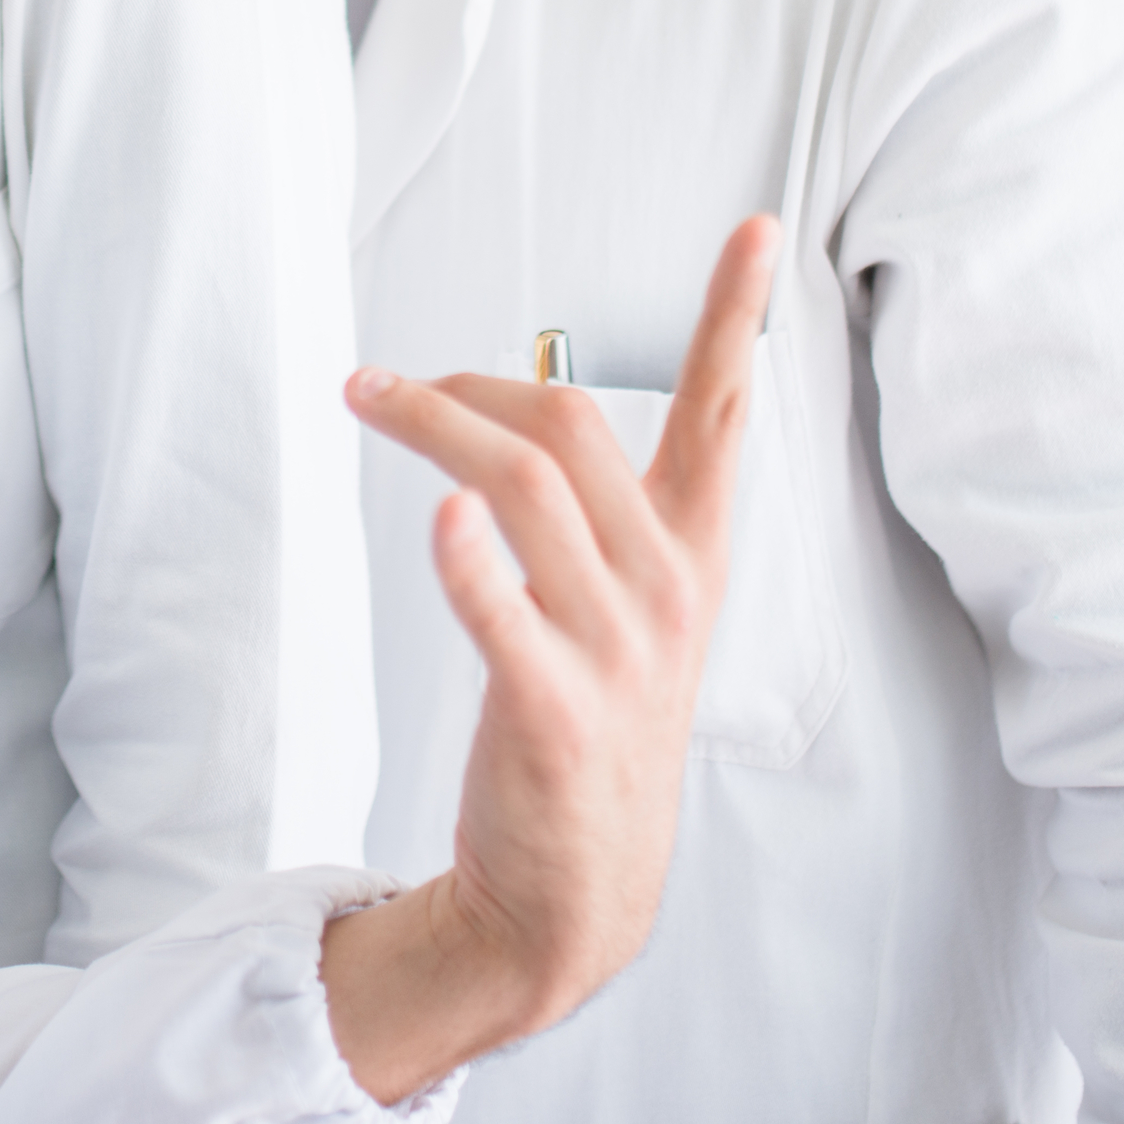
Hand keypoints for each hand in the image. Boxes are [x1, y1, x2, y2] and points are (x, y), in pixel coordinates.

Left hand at [319, 215, 779, 1101]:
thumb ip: (608, 513)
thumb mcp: (636, 614)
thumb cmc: (591, 727)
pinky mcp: (552, 708)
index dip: (737, 317)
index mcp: (689, 558)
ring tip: (366, 399)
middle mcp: (663, 590)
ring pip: (523, 484)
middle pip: (571, 425)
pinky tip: (437, 514)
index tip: (757, 230)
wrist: (576, 893)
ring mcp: (613, 650)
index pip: (726, 415)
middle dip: (471, 382)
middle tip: (387, 379)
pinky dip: (466, 555)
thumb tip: (531, 409)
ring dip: (432, 424)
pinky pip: (504, 606)